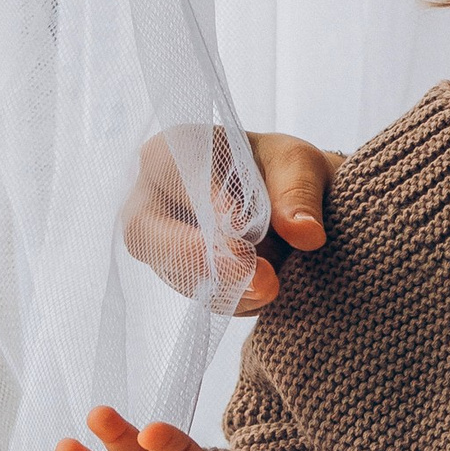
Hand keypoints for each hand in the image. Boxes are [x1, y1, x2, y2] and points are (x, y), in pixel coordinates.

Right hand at [121, 130, 338, 312]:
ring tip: (270, 285)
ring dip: (223, 286)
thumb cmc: (283, 169)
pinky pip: (195, 295)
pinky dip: (232, 300)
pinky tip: (263, 294)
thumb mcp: (299, 165)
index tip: (241, 224)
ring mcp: (159, 242)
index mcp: (172, 150)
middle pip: (144, 232)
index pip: (171, 173)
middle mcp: (151, 196)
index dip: (202, 201)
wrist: (289, 203)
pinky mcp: (180, 277)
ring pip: (171, 272)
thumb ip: (299, 193)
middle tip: (254, 275)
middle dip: (197, 258)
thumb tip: (305, 233)